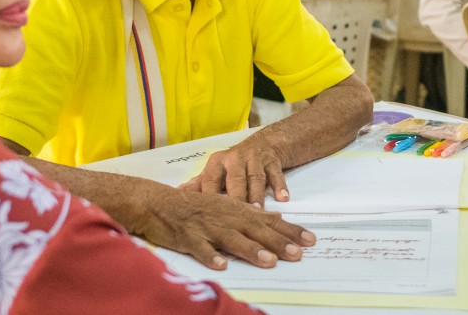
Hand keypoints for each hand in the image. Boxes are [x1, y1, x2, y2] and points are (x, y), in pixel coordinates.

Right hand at [125, 187, 316, 269]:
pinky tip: (221, 265)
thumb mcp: (226, 205)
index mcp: (237, 211)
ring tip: (269, 261)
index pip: (269, 221)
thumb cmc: (194, 206)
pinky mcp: (188, 238)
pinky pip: (200, 249)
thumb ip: (251, 212)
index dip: (290, 230)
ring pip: (232, 239)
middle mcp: (226, 218)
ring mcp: (207, 228)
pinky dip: (210, 256)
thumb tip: (276, 216)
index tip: (310, 239)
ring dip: (251, 250)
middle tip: (298, 253)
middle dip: (278, 242)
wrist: (158, 203)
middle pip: (256, 231)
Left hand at [180, 141, 289, 206]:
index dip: (210, 196)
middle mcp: (235, 158)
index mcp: (218, 162)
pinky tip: (283, 198)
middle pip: (235, 179)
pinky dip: (279, 186)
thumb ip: (199, 183)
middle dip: (236, 196)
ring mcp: (255, 159)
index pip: (211, 180)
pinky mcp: (272, 161)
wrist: (264, 144)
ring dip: (257, 194)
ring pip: (255, 178)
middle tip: (237, 215)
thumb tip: (178, 193)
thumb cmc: (235, 163)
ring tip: (258, 211)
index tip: (208, 214)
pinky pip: (276, 174)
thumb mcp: (216, 170)